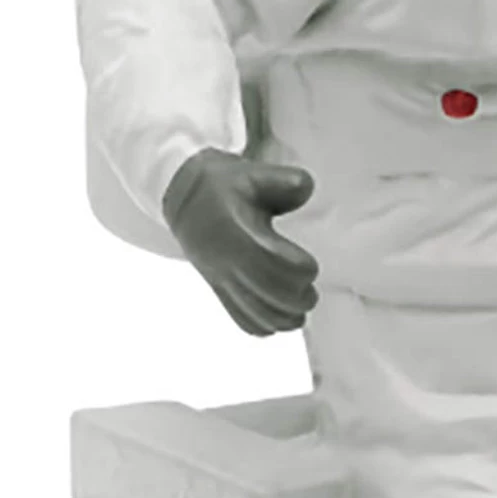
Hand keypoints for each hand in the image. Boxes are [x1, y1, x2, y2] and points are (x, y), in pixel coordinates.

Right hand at [162, 149, 320, 335]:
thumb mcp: (253, 173)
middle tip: (311, 295)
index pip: (268, 260)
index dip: (294, 269)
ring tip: (300, 312)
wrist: (185, 198)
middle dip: (293, 299)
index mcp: (237, 231)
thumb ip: (284, 180)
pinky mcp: (218, 286)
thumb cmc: (225, 186)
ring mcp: (220, 277)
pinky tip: (279, 322)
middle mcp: (226, 259)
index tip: (311, 267)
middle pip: (262, 291)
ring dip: (280, 317)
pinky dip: (260, 325)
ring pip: (250, 310)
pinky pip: (236, 315)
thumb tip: (305, 187)